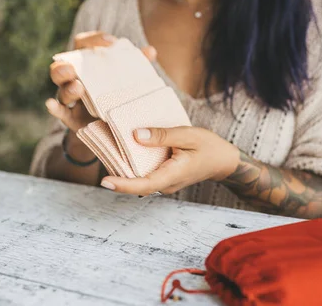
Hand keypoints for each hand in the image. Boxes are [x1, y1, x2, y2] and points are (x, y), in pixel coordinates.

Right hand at [45, 31, 156, 131]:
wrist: (116, 128)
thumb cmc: (120, 96)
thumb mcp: (129, 81)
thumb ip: (137, 65)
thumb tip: (150, 51)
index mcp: (89, 65)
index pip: (84, 45)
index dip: (94, 40)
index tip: (111, 43)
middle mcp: (76, 79)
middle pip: (63, 67)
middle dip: (65, 66)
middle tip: (73, 68)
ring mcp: (72, 99)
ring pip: (62, 89)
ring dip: (67, 87)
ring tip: (79, 88)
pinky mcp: (70, 118)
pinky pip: (59, 111)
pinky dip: (53, 108)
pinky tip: (51, 104)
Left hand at [100, 126, 239, 195]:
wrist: (224, 161)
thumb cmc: (209, 147)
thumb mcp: (188, 135)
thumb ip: (162, 136)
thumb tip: (135, 135)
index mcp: (172, 175)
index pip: (143, 185)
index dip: (122, 185)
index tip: (104, 181)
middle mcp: (165, 184)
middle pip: (136, 184)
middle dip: (116, 174)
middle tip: (97, 151)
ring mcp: (164, 183)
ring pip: (139, 179)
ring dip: (123, 169)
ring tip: (105, 149)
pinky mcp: (163, 178)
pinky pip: (145, 174)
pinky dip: (133, 164)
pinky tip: (124, 150)